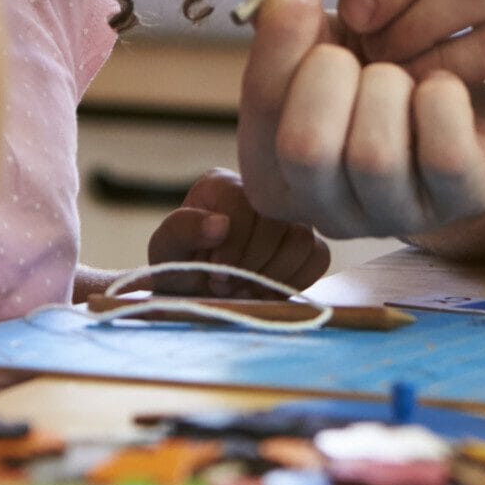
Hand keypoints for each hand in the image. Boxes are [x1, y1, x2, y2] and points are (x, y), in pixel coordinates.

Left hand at [141, 169, 331, 295]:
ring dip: (273, 274)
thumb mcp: (165, 250)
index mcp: (222, 186)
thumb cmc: (178, 269)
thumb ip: (182, 230)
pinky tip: (268, 290)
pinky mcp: (308, 245)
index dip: (234, 242)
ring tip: (246, 289)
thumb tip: (220, 224)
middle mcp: (261, 195)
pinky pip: (319, 257)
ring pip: (302, 239)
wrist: (196, 298)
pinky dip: (296, 279)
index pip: (244, 202)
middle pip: (276, 222)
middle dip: (252, 263)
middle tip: (229, 286)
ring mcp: (289, 219)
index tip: (217, 273)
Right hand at [236, 0, 484, 238]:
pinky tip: (443, 84)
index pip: (259, 106)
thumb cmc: (384, 81)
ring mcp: (393, 215)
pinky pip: (445, 155)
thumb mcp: (331, 46)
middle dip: (331, 74)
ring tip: (404, 70)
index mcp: (276, 171)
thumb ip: (296, 22)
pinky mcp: (458, 201)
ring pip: (373, 155)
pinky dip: (443, 99)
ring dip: (390, 87)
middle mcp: (326, 210)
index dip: (280, 35)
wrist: (469, 116)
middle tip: (357, 47)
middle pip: (305, 145)